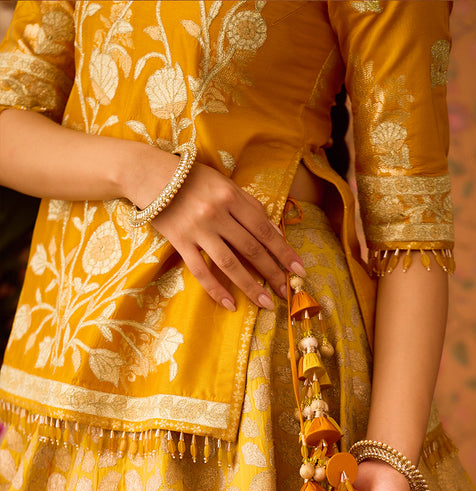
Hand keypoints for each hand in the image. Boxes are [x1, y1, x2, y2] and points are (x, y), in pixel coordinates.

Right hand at [132, 153, 305, 310]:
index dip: (283, 251)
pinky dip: (216, 290)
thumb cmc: (192, 179)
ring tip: (265, 303)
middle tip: (287, 291)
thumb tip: (275, 231)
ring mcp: (197, 229)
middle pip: (251, 248)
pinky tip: (230, 304)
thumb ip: (249, 206)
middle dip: (272, 272)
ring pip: (230, 264)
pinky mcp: (180, 242)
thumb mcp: (224, 184)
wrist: (149, 174)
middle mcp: (217, 213)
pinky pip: (201, 271)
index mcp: (231, 196)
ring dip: (250, 286)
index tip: (299, 269)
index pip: (264, 229)